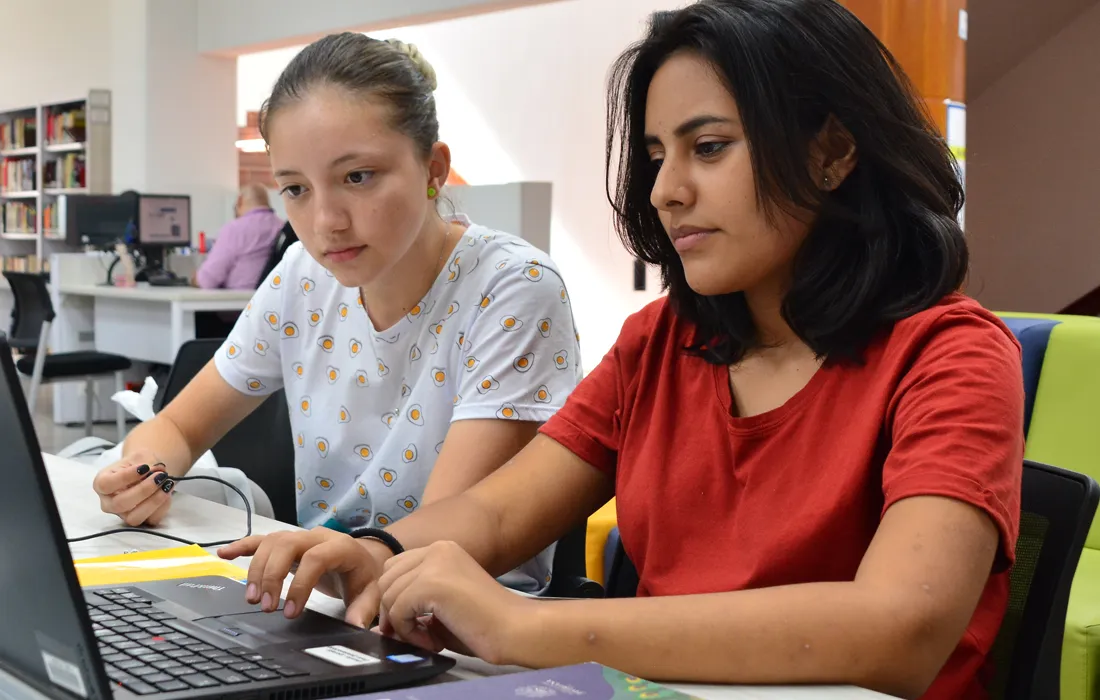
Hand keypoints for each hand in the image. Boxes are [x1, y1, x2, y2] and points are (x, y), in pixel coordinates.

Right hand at [92, 451, 174, 526]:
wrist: (148, 473)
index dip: (126, 477)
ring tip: (167, 484)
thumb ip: (147, 461)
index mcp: (102, 483)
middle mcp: (109, 502)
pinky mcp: (140, 520)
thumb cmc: (139, 464)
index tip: (144, 467)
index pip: (106, 484)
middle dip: (143, 490)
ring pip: (134, 518)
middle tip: (160, 476)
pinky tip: (168, 493)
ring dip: (154, 501)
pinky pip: (151, 520)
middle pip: (120, 504)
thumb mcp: (140, 456)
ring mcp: (123, 515)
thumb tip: (158, 470)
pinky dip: (162, 507)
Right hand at [217, 528, 389, 625]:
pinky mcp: (287, 542)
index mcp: (340, 546)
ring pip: (271, 543)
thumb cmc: (364, 574)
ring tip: (252, 599)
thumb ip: (363, 609)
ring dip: (257, 569)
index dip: (300, 585)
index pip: (315, 559)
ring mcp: (300, 537)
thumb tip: (354, 625)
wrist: (364, 557)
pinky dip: (242, 546)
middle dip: (272, 576)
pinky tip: (224, 554)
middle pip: (287, 546)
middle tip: (265, 606)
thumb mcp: (372, 591)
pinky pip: (262, 539)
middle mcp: (317, 537)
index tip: (291, 613)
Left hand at [377, 541, 534, 664]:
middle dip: (392, 612)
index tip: (409, 624)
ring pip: (389, 596)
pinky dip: (409, 633)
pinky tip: (434, 640)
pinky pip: (398, 611)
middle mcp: (436, 549)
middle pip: (386, 579)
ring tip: (430, 638)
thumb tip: (378, 622)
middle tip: (416, 634)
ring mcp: (433, 564)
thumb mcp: (442, 605)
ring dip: (402, 625)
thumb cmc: (485, 622)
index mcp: (442, 549)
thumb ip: (413, 605)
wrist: (514, 628)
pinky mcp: (430, 583)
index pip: (395, 568)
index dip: (395, 598)